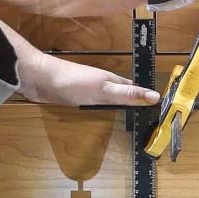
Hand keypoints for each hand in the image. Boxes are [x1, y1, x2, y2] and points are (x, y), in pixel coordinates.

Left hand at [20, 52, 159, 106]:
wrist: (40, 78)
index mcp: (112, 81)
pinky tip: (100, 114)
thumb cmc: (73, 84)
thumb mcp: (104, 91)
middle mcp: (102, 83)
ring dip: (117, 105)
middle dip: (134, 102)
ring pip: (107, 98)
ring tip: (127, 119)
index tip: (158, 110)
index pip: (134, 89)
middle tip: (145, 118)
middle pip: (122, 93)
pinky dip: (101, 108)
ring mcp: (88, 89)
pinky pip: (93, 102)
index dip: (146, 97)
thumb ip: (128, 95)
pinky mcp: (75, 95)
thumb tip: (156, 96)